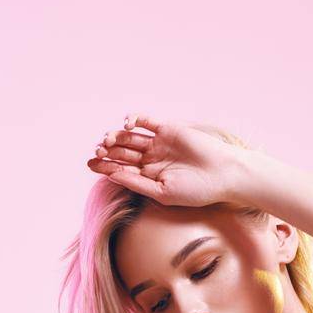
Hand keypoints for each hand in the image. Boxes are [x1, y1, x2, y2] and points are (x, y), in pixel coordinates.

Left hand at [86, 112, 246, 207]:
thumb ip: (137, 183)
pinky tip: (126, 124)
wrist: (222, 174)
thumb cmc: (196, 190)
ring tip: (107, 140)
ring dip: (116, 136)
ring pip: (130, 137)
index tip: (90, 163)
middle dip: (107, 151)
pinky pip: (146, 122)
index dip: (104, 166)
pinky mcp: (168, 129)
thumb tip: (111, 175)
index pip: (120, 169)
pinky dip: (134, 120)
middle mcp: (151, 160)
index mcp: (148, 177)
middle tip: (97, 150)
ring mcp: (159, 144)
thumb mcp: (162, 192)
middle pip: (122, 152)